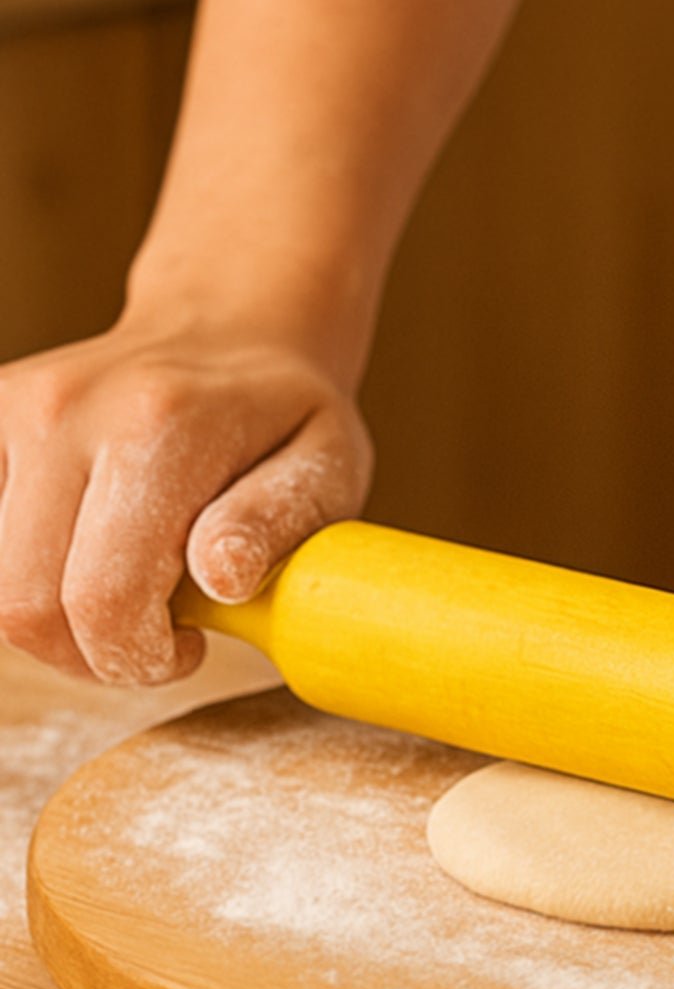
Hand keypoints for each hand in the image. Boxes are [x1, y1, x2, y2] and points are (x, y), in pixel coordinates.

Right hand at [0, 316, 370, 683]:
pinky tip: (89, 555)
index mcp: (156, 430)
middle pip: (27, 606)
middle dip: (93, 654)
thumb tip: (222, 577)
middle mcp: (65, 412)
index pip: (103, 599)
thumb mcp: (326, 469)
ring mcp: (11, 411)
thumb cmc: (288, 418)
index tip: (190, 647)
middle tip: (157, 638)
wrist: (231, 330)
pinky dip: (31, 573)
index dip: (140, 657)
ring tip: (128, 592)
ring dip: (57, 619)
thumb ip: (274, 524)